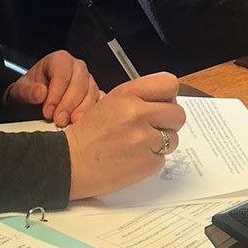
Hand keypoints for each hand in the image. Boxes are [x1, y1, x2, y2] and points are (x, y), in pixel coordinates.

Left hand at [4, 50, 100, 127]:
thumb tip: (41, 93)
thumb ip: (28, 91)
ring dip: (82, 109)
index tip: (48, 111)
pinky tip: (86, 121)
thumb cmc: (31, 90)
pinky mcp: (94, 92)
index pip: (62, 74)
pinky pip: (100, 100)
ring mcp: (88, 80)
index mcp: (59, 60)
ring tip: (71, 123)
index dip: (56, 94)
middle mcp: (76, 67)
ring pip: (91, 92)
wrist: (36, 97)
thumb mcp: (21, 90)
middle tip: (59, 120)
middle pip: (80, 82)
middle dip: (69, 103)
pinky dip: (95, 111)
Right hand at [65, 72, 186, 199]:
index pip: (169, 84)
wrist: (69, 163)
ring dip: (160, 144)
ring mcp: (143, 139)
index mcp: (128, 94)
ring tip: (137, 146)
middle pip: (178, 114)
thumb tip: (166, 103)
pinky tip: (131, 160)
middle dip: (169, 123)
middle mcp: (137, 113)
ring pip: (173, 139)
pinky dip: (150, 161)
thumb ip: (138, 99)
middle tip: (152, 130)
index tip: (161, 105)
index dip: (169, 97)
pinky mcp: (146, 163)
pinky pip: (162, 160)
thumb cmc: (88, 134)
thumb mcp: (110, 102)